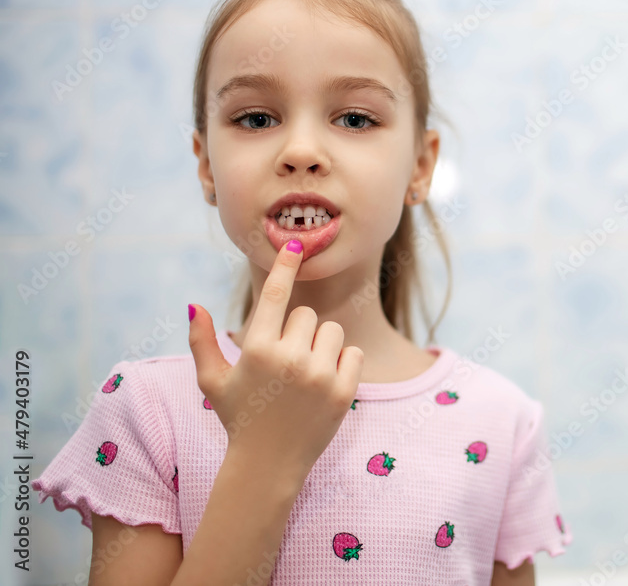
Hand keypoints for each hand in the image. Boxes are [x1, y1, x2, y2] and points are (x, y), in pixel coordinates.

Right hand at [188, 239, 363, 470]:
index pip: (274, 295)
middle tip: (286, 363)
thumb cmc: (239, 418)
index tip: (295, 242)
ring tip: (306, 375)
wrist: (267, 465)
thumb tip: (195, 305)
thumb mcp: (212, 382)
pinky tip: (324, 385)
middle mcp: (288, 358)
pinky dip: (343, 364)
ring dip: (322, 346)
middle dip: (299, 333)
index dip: (285, 265)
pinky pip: (353, 353)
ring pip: (332, 331)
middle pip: (307, 315)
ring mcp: (319, 376)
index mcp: (255, 349)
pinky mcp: (343, 392)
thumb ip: (202, 342)